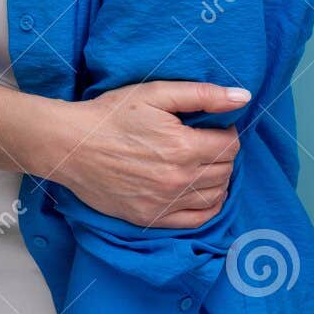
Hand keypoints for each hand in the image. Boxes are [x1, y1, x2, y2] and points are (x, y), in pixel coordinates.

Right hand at [47, 81, 246, 228]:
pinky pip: (197, 220)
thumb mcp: (154, 93)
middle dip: (223, 154)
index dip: (226, 132)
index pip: (230, 146)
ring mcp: (165, 203)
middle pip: (225, 171)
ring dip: (218, 178)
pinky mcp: (151, 218)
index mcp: (183, 148)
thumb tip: (242, 97)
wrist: (71, 145)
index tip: (213, 126)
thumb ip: (202, 94)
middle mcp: (178, 180)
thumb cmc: (110, 115)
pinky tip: (201, 191)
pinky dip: (208, 206)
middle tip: (206, 142)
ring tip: (203, 163)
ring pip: (216, 196)